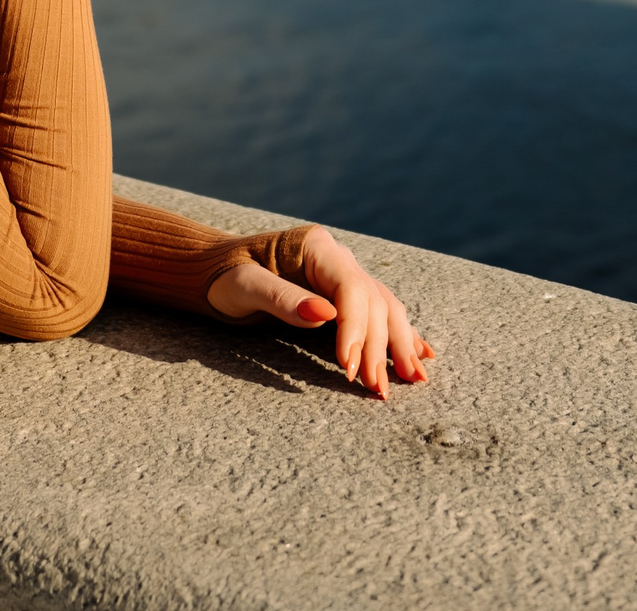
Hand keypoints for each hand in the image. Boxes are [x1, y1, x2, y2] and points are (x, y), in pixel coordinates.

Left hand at [207, 226, 435, 398]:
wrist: (213, 271)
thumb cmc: (222, 277)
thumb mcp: (243, 286)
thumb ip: (282, 298)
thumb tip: (324, 315)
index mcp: (316, 248)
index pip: (351, 288)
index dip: (355, 328)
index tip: (349, 367)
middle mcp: (337, 259)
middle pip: (373, 302)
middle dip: (379, 347)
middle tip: (377, 389)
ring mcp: (342, 276)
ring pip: (384, 308)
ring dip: (399, 344)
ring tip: (413, 379)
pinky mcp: (342, 296)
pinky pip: (379, 313)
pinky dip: (400, 334)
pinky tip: (422, 354)